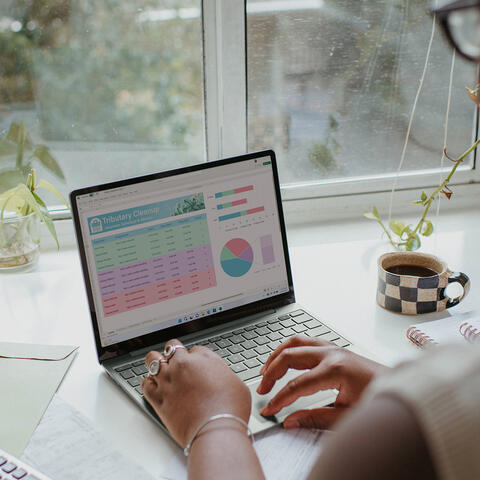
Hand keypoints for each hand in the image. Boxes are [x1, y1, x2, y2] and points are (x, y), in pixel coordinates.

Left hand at [141, 339, 250, 446]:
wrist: (216, 431)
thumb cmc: (230, 409)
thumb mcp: (236, 383)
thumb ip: (222, 373)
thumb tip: (218, 376)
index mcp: (204, 358)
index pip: (195, 349)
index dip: (196, 357)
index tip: (197, 365)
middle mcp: (183, 365)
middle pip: (172, 347)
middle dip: (174, 352)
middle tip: (176, 360)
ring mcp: (168, 380)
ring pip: (153, 360)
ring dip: (156, 362)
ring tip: (159, 366)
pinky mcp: (158, 399)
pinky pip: (145, 384)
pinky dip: (148, 383)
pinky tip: (152, 385)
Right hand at [257, 336, 386, 428]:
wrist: (403, 391)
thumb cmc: (379, 401)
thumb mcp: (347, 417)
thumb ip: (315, 419)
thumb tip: (290, 421)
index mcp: (335, 370)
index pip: (297, 385)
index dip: (279, 399)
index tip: (269, 409)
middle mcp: (332, 354)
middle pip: (290, 356)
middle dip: (272, 373)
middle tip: (262, 389)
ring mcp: (334, 348)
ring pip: (296, 342)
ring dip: (278, 355)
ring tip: (266, 370)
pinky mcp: (335, 349)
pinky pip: (306, 341)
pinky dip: (291, 348)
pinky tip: (285, 357)